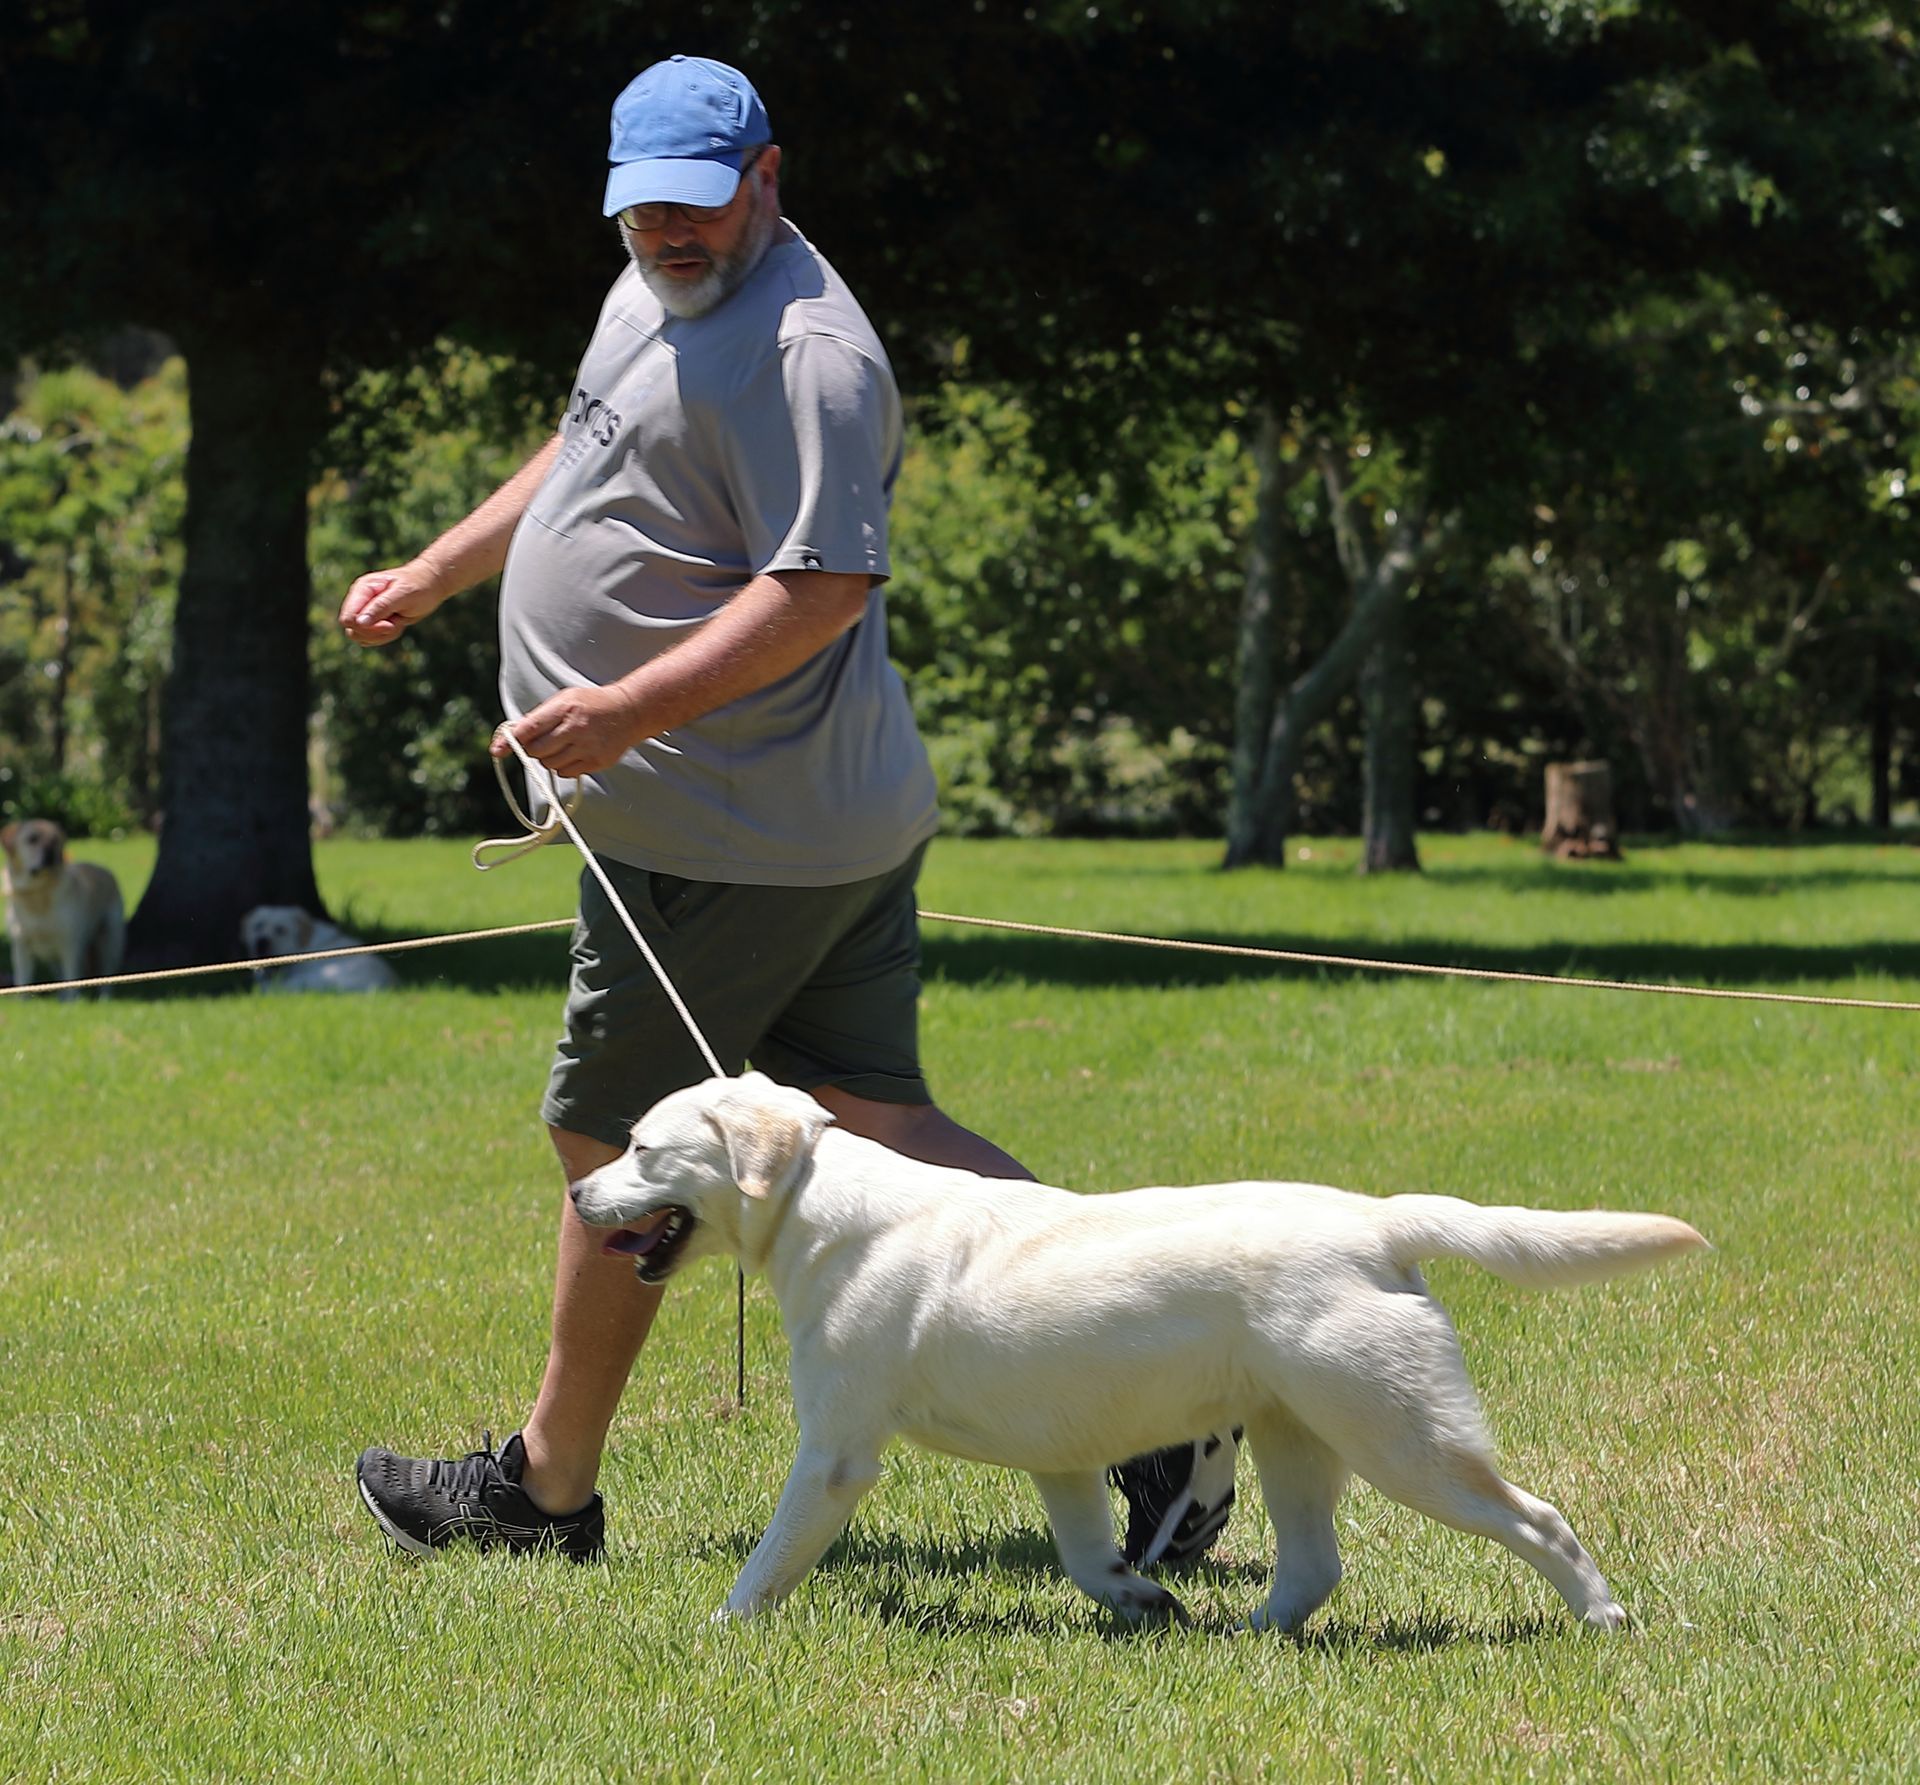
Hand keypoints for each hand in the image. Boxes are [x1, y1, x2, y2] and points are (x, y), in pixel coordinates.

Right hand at [339, 560, 449, 646]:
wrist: (430, 586)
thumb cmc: (419, 586)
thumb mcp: (403, 595)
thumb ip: (381, 607)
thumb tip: (359, 622)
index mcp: (362, 590)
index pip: (348, 618)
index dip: (366, 627)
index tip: (388, 624)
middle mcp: (360, 601)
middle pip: (352, 631)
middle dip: (375, 633)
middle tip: (394, 624)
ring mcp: (365, 612)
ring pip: (361, 637)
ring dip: (382, 635)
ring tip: (398, 622)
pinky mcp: (373, 621)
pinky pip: (371, 639)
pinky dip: (386, 637)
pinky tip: (398, 624)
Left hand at [494, 685, 640, 777]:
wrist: (630, 711)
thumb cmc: (591, 704)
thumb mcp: (565, 699)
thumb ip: (540, 717)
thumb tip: (512, 735)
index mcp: (565, 708)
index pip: (530, 727)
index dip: (511, 741)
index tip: (496, 750)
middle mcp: (576, 728)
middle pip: (536, 751)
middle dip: (532, 750)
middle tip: (541, 743)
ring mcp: (588, 746)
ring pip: (550, 765)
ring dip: (548, 759)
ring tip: (562, 745)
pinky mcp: (597, 762)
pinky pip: (566, 773)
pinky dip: (563, 767)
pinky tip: (574, 753)